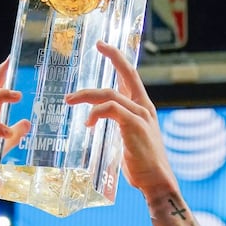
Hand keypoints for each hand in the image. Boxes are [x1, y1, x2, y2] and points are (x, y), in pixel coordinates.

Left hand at [65, 41, 175, 199]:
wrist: (156, 181)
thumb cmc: (142, 165)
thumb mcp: (129, 139)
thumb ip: (119, 126)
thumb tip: (101, 123)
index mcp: (143, 108)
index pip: (131, 77)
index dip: (119, 59)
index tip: (105, 46)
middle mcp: (144, 108)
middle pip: (127, 74)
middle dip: (113, 56)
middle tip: (97, 45)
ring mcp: (140, 116)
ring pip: (110, 94)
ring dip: (87, 95)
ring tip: (69, 100)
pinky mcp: (134, 126)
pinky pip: (111, 109)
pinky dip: (96, 112)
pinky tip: (87, 123)